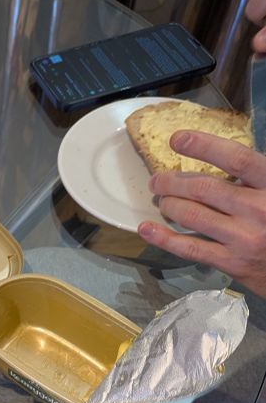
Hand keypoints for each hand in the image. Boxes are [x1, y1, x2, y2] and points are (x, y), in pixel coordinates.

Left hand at [137, 130, 265, 298]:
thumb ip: (254, 177)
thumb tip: (214, 159)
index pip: (236, 158)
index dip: (204, 146)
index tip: (177, 139)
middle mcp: (259, 209)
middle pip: (205, 188)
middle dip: (173, 182)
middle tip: (157, 180)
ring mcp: (244, 237)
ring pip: (193, 215)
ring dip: (170, 205)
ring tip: (161, 200)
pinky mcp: (231, 262)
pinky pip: (190, 248)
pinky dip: (164, 238)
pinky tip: (147, 229)